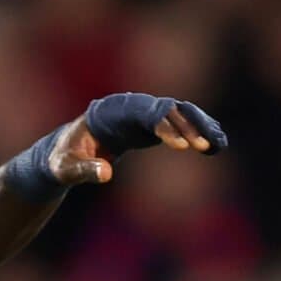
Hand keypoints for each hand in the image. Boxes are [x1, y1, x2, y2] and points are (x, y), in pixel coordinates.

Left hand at [37, 93, 229, 189]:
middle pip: (166, 108)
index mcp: (110, 111)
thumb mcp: (65, 169)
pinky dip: (197, 132)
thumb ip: (82, 170)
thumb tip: (105, 174)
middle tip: (206, 146)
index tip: (182, 147)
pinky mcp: (150, 126)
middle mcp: (129, 106)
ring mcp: (142, 114)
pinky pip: (179, 124)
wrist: (65, 155)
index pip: (143, 112)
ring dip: (199, 126)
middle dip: (187, 125)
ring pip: (178, 112)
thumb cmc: (61, 161)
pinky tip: (216, 145)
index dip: (164, 126)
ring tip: (219, 144)